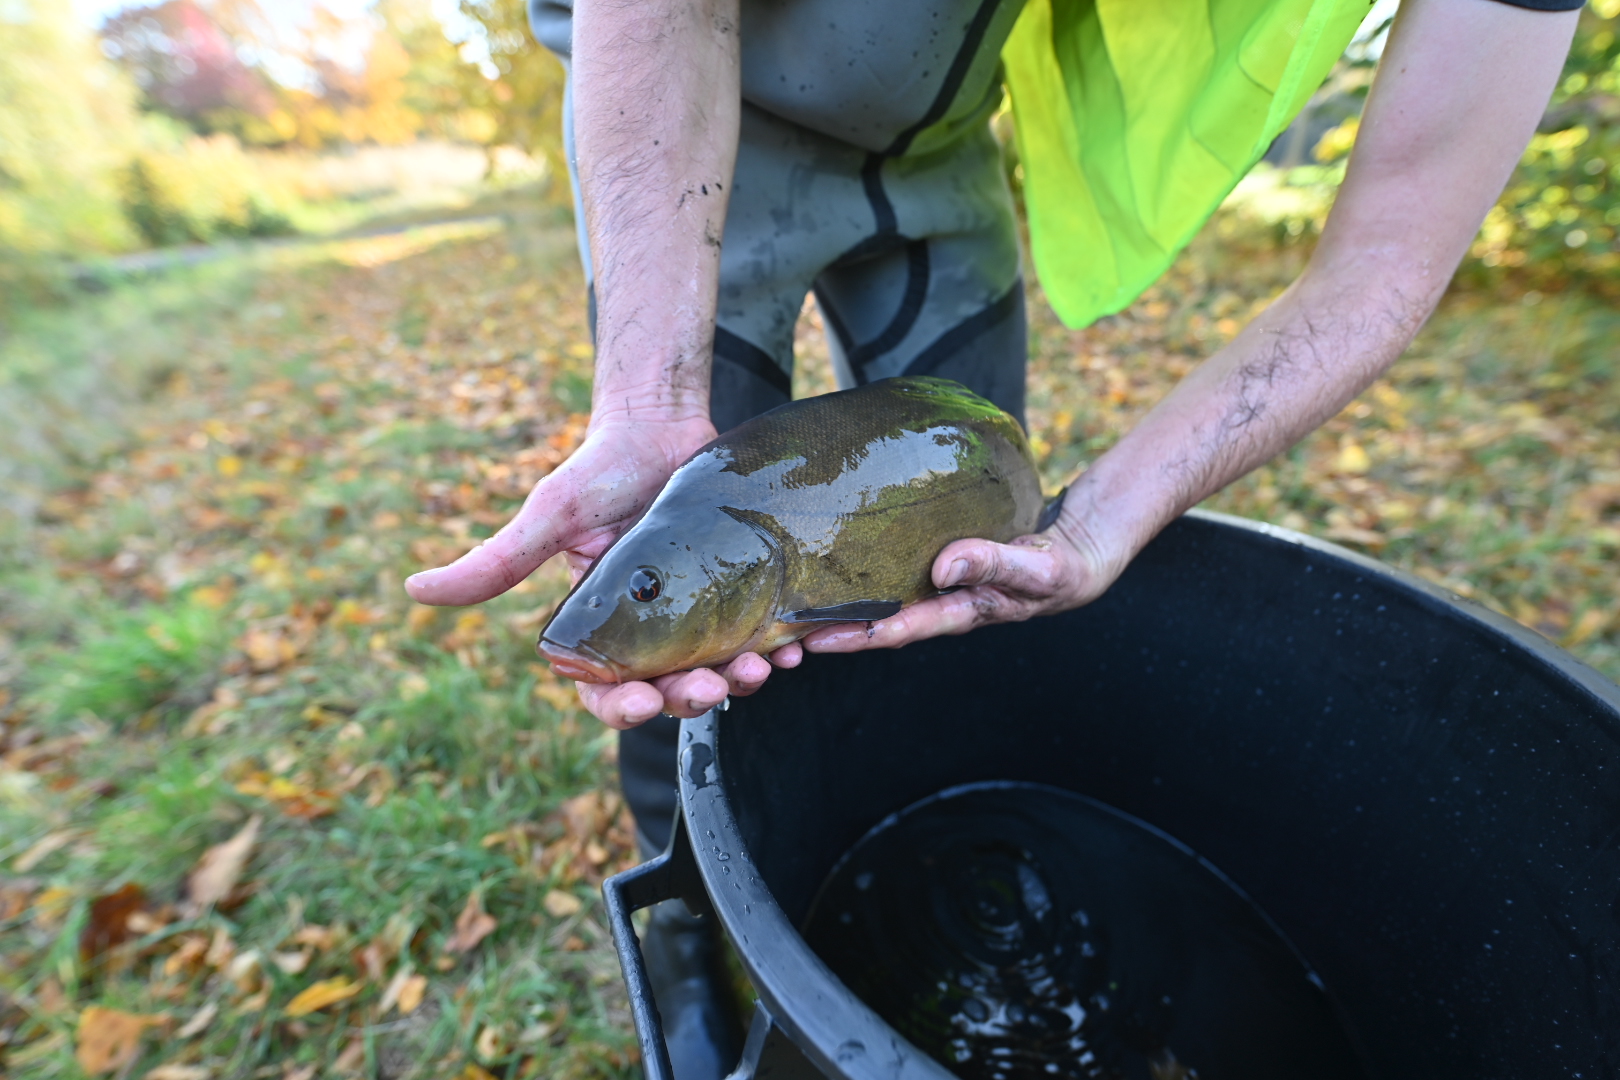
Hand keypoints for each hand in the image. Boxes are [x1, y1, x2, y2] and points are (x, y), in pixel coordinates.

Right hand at [404, 414, 803, 727]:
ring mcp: (700, 615)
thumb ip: (494, 561)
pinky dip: (778, 647)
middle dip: (688, 698)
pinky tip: (793, 644)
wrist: (663, 423)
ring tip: (759, 666)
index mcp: (599, 629)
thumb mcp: (548, 517)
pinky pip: (763, 635)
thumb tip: (413, 591)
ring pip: (719, 671)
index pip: (601, 690)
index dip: (618, 707)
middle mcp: (651, 631)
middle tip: (712, 686)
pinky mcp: (742, 592)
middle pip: (668, 691)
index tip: (639, 700)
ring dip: (739, 680)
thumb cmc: (598, 470)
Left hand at [801, 517, 1114, 656]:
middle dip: (834, 627)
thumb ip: (994, 563)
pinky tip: (835, 559)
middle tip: (783, 628)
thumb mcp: (1038, 567)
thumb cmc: (1064, 566)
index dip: (858, 634)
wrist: (1083, 550)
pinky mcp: (940, 563)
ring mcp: (940, 585)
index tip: (816, 637)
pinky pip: (895, 572)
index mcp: (964, 612)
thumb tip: (942, 566)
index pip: (902, 628)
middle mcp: (944, 603)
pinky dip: (865, 573)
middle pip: (879, 621)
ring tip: (794, 598)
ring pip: (882, 599)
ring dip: (842, 603)